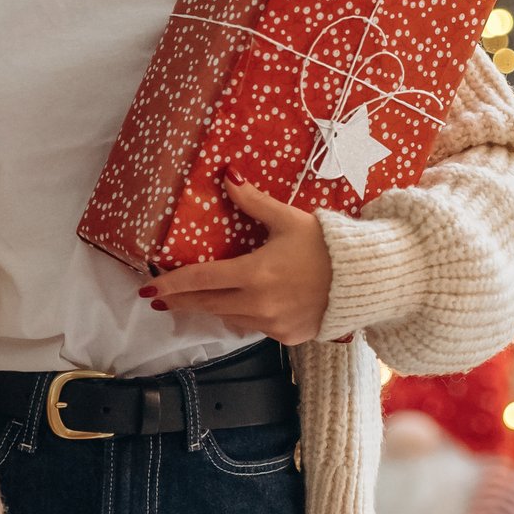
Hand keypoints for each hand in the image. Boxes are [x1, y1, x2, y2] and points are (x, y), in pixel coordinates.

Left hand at [140, 167, 332, 345]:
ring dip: (216, 308)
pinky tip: (249, 306)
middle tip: (161, 299)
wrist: (364, 279)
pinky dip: (247, 317)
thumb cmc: (326, 245)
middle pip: (207, 305)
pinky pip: (256, 328)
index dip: (171, 284)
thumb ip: (253, 202)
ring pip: (230, 319)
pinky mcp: (287, 337)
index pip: (200, 280)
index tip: (149, 288)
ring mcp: (272, 324)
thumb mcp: (288, 219)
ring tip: (206, 298)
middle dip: (182, 301)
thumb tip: (227, 175)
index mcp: (254, 273)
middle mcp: (258, 304)